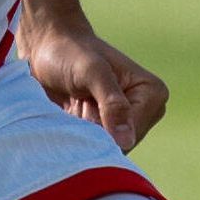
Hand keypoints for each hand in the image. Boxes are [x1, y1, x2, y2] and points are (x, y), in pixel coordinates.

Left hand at [20, 18, 168, 152]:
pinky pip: (95, 148)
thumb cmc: (70, 53)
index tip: (83, 106)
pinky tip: (69, 120)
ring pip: (106, 150)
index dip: (102, 131)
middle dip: (93, 135)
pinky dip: (79, 139)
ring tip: (72, 111)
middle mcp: (146, 111)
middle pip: (121, 146)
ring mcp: (126, 123)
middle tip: (76, 108)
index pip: (131, 134)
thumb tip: (126, 141)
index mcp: (153, 94)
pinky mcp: (107, 130)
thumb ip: (112, 103)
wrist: (46, 49)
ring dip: (84, 138)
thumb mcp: (91, 72)